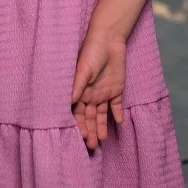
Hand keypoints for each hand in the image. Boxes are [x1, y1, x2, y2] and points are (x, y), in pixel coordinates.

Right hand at [70, 29, 127, 149]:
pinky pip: (116, 105)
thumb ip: (77, 85)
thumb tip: (69, 102)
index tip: (81, 138)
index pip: (78, 113)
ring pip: (101, 115)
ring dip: (101, 127)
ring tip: (102, 141)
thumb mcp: (83, 69)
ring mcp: (103, 93)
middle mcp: (90, 95)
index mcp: (80, 92)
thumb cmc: (91, 53)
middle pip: (89, 117)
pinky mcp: (116, 89)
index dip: (79, 125)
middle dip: (90, 131)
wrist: (109, 40)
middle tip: (92, 146)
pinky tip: (119, 123)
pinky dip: (118, 114)